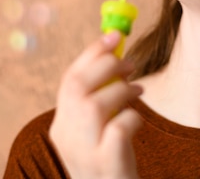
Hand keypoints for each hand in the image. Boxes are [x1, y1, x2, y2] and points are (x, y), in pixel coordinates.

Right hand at [49, 31, 143, 178]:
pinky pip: (118, 129)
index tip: (113, 35)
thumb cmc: (111, 162)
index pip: (69, 80)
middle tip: (130, 63)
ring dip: (122, 90)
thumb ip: (98, 100)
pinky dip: (132, 117)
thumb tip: (115, 57)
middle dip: (106, 65)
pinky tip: (137, 120)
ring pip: (95, 105)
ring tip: (138, 90)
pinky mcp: (105, 165)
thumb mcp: (96, 131)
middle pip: (77, 87)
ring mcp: (83, 154)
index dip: (92, 53)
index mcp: (61, 126)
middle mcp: (65, 139)